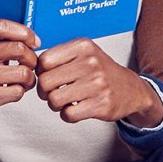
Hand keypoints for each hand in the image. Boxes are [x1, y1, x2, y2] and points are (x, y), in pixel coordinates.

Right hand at [0, 19, 38, 133]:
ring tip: (23, 79)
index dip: (23, 32)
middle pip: (17, 48)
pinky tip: (13, 89)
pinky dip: (20, 91)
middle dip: (31, 57)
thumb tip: (31, 37)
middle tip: (30, 63)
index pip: (0, 27)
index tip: (33, 41)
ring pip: (22, 72)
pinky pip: (17, 91)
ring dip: (29, 77)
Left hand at [36, 39, 162, 126]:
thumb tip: (31, 66)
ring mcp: (98, 84)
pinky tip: (75, 109)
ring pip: (54, 100)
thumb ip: (58, 56)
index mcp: (83, 46)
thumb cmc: (101, 71)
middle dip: (44, 91)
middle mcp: (91, 63)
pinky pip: (68, 114)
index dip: (40, 72)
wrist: (131, 89)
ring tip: (64, 101)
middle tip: (52, 92)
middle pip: (46, 82)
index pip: (44, 61)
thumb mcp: (83, 53)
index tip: (48, 76)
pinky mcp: (102, 105)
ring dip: (54, 105)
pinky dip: (67, 115)